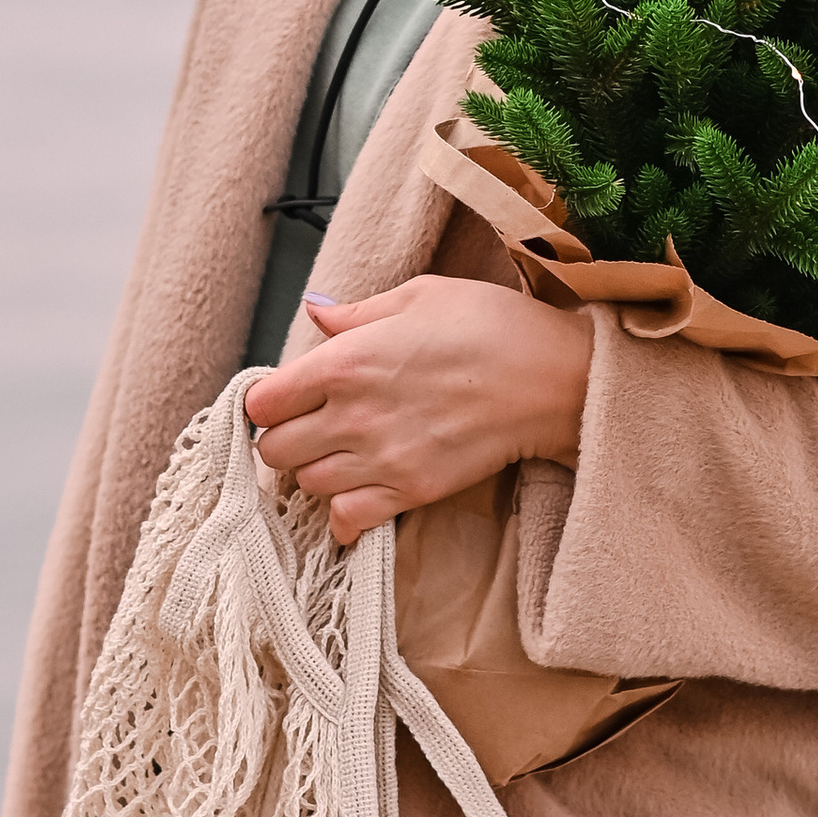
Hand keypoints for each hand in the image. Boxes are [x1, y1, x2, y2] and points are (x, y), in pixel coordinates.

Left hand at [243, 278, 592, 544]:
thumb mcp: (420, 296)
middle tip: (308, 428)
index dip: (267, 401)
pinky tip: (357, 494)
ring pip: (306, 487)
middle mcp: (353, 415)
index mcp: (346, 361)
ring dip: (313, 474)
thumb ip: (357, 313)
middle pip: (274, 451)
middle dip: (282, 440)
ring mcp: (382, 459)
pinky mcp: (412, 491)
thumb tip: (316, 310)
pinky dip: (344, 515)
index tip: (285, 397)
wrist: (554, 378)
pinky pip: (348, 520)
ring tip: (337, 456)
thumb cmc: (492, 325)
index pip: (264, 401)